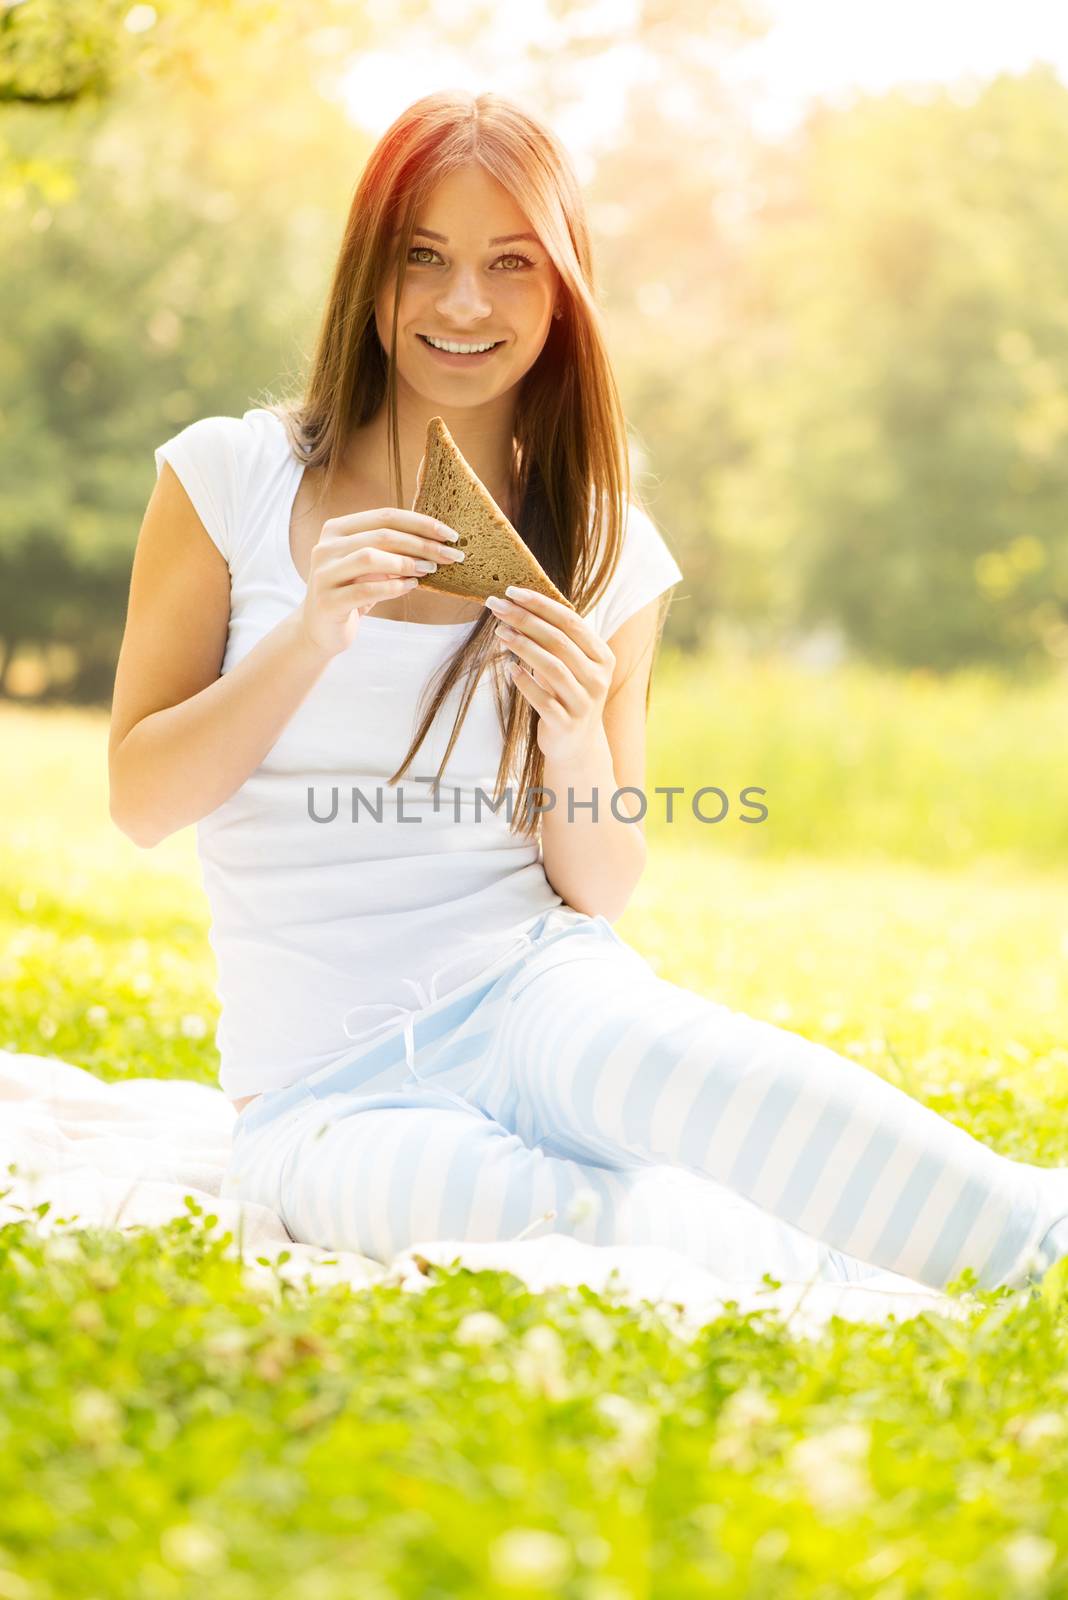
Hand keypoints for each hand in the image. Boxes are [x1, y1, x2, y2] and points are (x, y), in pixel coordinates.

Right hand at [298, 504, 463, 658]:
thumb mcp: (371, 566)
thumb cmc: (353, 592)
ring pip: (370, 557)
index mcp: (337, 530)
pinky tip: (412, 587)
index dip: (420, 522)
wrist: (320, 630)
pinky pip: (365, 590)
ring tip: (431, 570)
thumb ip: (393, 550)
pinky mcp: (327, 601)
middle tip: (451, 555)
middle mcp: (326, 547)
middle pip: (382, 535)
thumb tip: (438, 542)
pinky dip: (393, 587)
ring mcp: (324, 574)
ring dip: (407, 562)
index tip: (449, 534)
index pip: (385, 516)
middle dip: (422, 544)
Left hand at [485, 587, 614, 764]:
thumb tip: (518, 603)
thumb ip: (556, 638)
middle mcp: (598, 678)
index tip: (512, 591)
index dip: (541, 604)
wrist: (577, 745)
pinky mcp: (566, 724)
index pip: (571, 621)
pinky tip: (509, 669)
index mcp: (602, 656)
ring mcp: (584, 702)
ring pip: (552, 667)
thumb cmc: (567, 694)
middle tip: (495, 605)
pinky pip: (543, 699)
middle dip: (524, 619)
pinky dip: (525, 682)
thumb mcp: (570, 665)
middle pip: (559, 641)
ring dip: (522, 646)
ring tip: (498, 632)